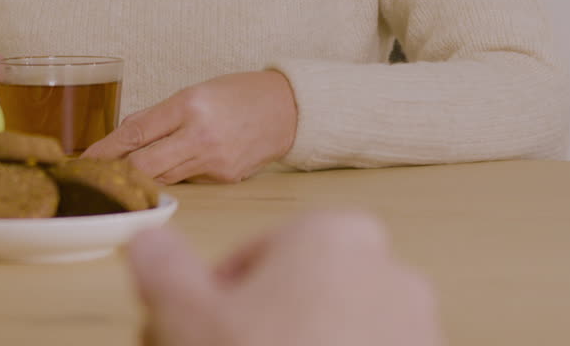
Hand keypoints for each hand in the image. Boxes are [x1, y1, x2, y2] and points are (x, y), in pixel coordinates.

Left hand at [82, 71, 296, 184]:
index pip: (135, 133)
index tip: (85, 159)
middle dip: (117, 172)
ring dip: (143, 176)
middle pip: (144, 165)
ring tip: (126, 172)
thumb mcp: (195, 91)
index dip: (106, 150)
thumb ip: (159, 115)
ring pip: (163, 177)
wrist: (288, 109)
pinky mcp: (225, 179)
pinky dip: (175, 175)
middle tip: (96, 176)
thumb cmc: (239, 94)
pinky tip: (176, 166)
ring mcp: (214, 161)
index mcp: (189, 105)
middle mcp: (201, 135)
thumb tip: (124, 136)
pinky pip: (188, 181)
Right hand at [127, 211, 444, 345]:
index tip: (192, 337)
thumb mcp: (187, 317)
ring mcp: (420, 326)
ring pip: (336, 334)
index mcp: (332, 234)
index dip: (211, 303)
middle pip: (297, 297)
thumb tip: (148, 241)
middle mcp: (389, 270)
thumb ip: (161, 266)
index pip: (250, 259)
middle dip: (257, 329)